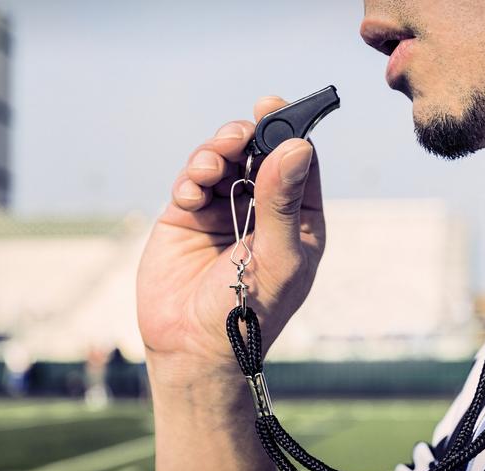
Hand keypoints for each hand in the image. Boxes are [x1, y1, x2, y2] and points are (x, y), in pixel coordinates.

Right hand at [137, 96, 325, 381]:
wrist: (193, 350)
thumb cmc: (247, 312)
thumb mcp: (276, 259)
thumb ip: (283, 204)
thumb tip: (297, 145)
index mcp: (295, 219)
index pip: (298, 163)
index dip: (288, 131)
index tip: (273, 106)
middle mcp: (260, 210)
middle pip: (257, 153)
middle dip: (246, 137)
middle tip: (238, 135)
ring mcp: (222, 211)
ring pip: (222, 159)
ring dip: (214, 153)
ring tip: (210, 168)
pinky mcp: (186, 217)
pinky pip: (190, 181)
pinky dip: (190, 178)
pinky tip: (190, 195)